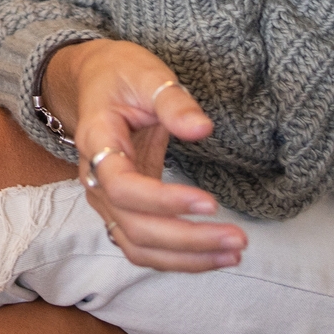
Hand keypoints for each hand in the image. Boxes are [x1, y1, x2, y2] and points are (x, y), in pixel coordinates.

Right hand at [46, 39, 242, 271]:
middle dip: (187, 240)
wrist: (95, 82)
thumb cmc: (121, 75)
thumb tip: (202, 129)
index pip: (123, 187)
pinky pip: (144, 246)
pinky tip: (215, 256)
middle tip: (238, 238)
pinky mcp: (122, 209)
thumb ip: (173, 102)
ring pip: (138, 246)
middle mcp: (95, 179)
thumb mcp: (146, 74)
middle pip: (134, 227)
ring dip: (186, 258)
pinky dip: (177, 259)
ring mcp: (106, 199)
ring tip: (234, 253)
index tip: (211, 202)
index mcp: (97, 142)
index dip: (164, 201)